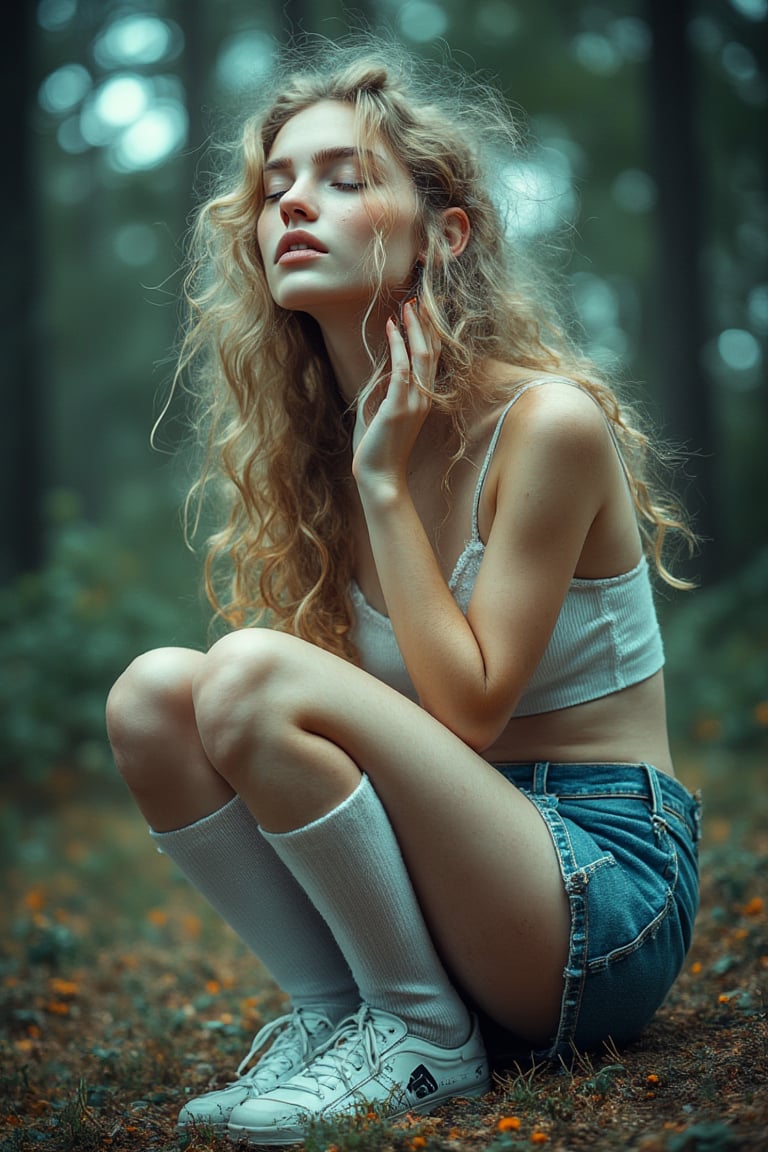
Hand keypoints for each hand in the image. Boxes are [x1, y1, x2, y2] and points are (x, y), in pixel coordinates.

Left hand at [352, 302, 441, 490]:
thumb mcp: (379, 410)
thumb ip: (383, 388)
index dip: (429, 333)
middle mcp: (424, 398)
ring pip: (423, 356)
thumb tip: (384, 366)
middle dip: (426, 323)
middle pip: (433, 351)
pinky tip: (391, 328)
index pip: (432, 359)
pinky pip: (403, 368)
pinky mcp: (399, 406)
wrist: (379, 477)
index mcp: (422, 399)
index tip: (421, 309)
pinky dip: (397, 345)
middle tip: (419, 297)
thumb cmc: (376, 447)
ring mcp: (414, 402)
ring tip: (408, 305)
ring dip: (415, 328)